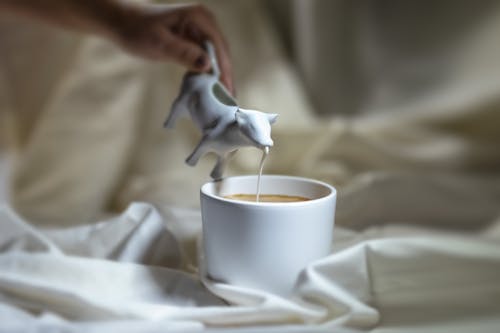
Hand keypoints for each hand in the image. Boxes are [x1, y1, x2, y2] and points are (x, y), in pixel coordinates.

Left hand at [112, 3, 233, 93]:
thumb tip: (208, 66)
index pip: (218, 46)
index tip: (227, 90)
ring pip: (216, 56)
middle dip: (226, 75)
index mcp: (198, 17)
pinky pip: (206, 57)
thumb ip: (183, 53)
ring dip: (220, 76)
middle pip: (221, 52)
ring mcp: (199, 30)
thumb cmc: (136, 29)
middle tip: (230, 100)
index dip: (225, 70)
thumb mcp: (159, 43)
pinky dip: (208, 72)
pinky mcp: (193, 39)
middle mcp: (204, 21)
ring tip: (224, 97)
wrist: (120, 22)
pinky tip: (211, 87)